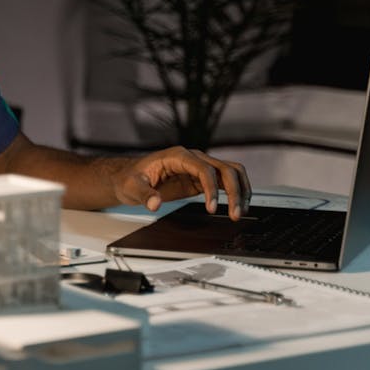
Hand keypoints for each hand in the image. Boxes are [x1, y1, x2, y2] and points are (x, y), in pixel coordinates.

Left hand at [111, 147, 250, 220]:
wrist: (129, 177)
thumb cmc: (130, 178)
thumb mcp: (131, 187)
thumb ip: (143, 194)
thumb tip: (154, 203)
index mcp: (177, 156)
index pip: (204, 168)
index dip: (211, 188)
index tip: (211, 208)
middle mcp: (192, 158)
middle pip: (225, 168)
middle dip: (234, 191)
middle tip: (234, 214)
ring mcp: (199, 167)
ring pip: (231, 172)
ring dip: (240, 191)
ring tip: (239, 212)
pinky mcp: (201, 179)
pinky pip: (225, 182)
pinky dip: (235, 192)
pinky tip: (236, 207)